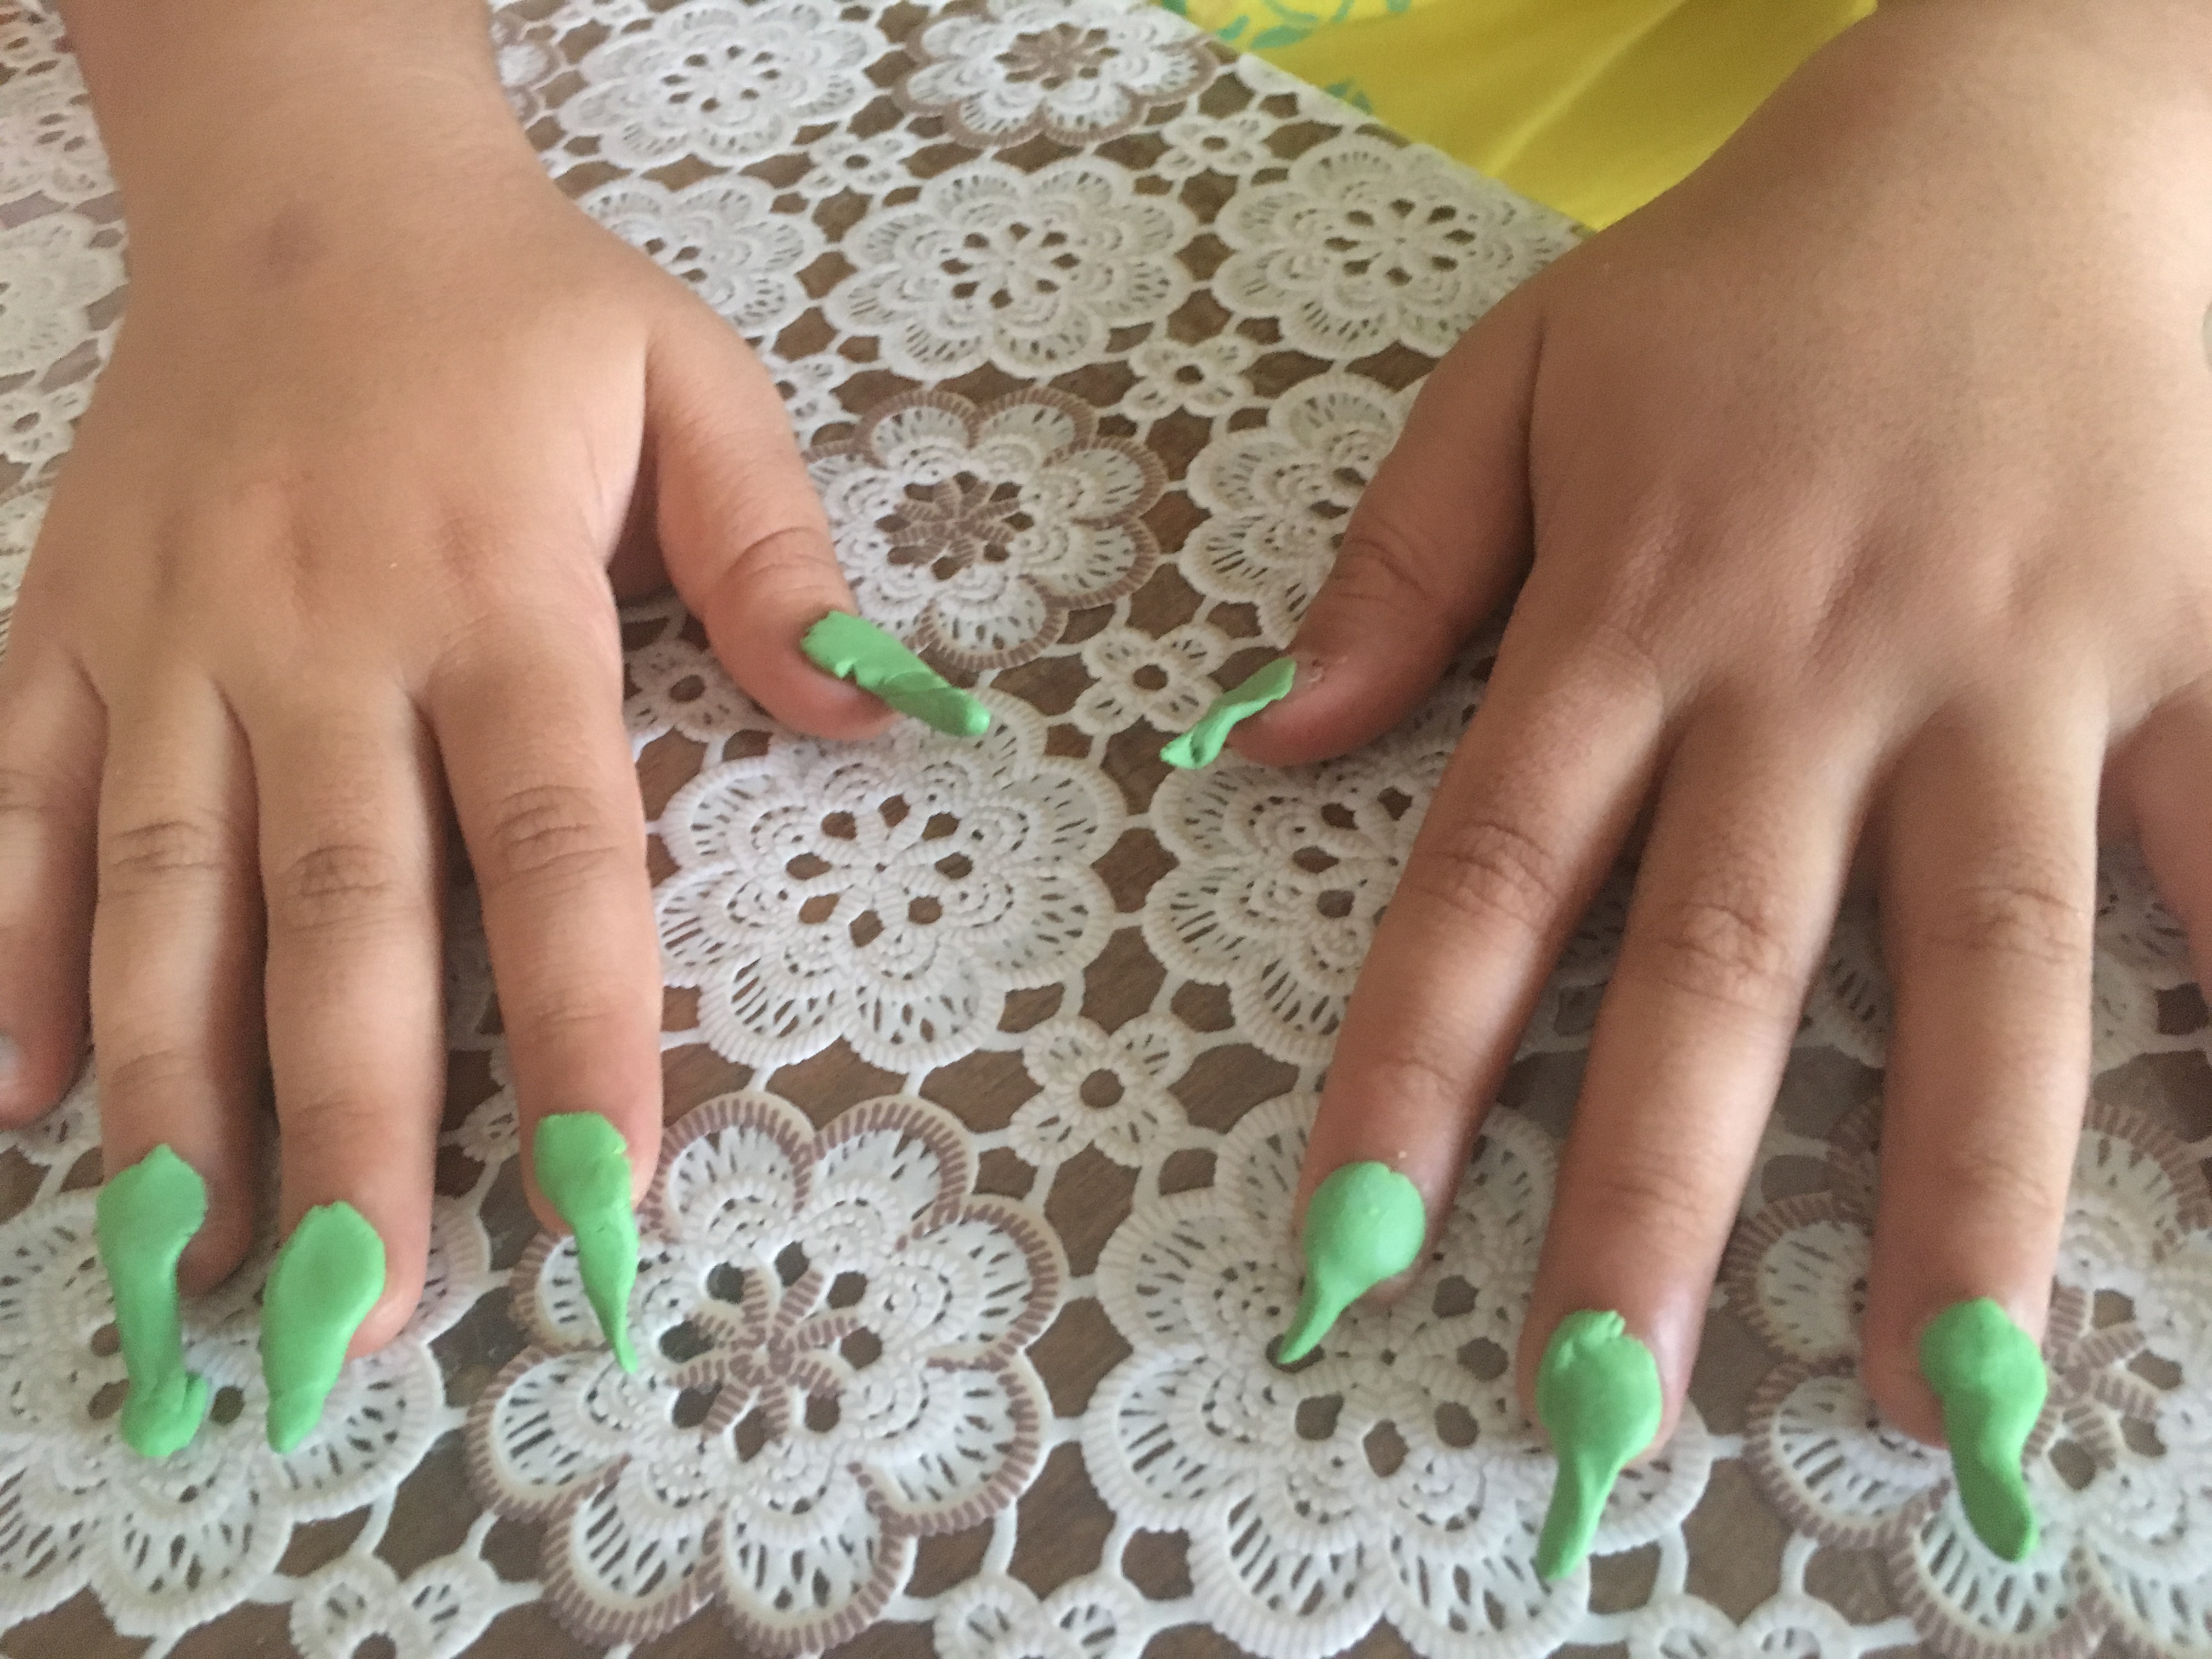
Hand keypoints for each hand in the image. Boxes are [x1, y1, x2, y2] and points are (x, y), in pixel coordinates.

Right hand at [0, 0, 891, 1445]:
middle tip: (361, 1319)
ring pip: (165, 894)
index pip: (558, 850)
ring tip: (190, 1267)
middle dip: (354, 1129)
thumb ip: (773, 553)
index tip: (605, 1207)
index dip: (588, 1035)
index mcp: (494, 590)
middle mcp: (319, 634)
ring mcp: (171, 637)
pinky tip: (15, 1093)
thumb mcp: (691, 381)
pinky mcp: (64, 625)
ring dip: (174, 1091)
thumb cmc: (518, 305)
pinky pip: (19, 801)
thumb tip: (873, 711)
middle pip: (344, 918)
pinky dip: (10, 944)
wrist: (301, 177)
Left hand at [1234, 0, 2211, 1568]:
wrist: (2027, 126)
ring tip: (1941, 1390)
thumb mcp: (1523, 377)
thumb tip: (1274, 743)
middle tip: (1605, 1402)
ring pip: (1981, 959)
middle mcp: (1813, 671)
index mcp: (1635, 615)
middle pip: (1719, 968)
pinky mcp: (2194, 646)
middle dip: (1656, 1197)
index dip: (1409, 1075)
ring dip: (1957, 1185)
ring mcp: (2017, 669)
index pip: (1487, 885)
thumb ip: (1399, 564)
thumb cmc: (1752, 276)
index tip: (1354, 1245)